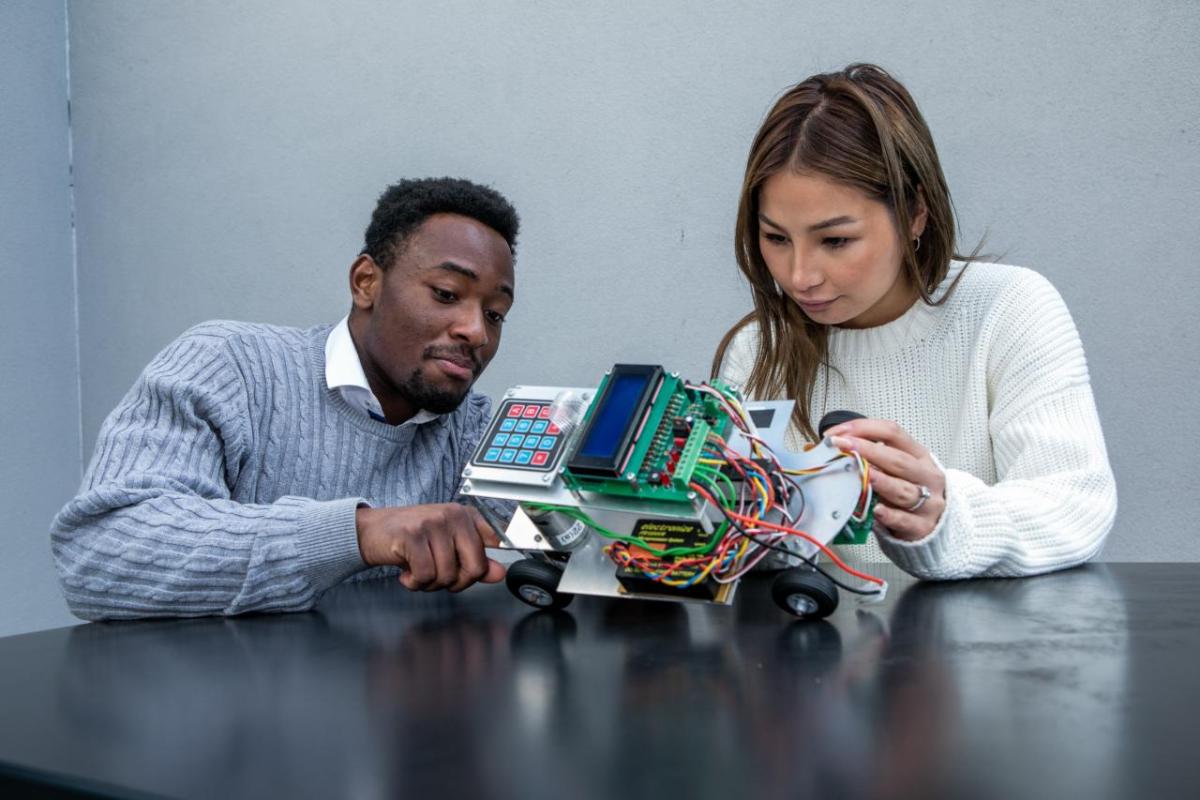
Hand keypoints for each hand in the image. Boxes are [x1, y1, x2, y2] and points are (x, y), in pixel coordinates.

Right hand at [356, 504, 506, 591]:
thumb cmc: (411, 539)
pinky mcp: (412, 535)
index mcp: (466, 515)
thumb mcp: (446, 547)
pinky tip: (407, 574)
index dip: (489, 564)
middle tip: (439, 579)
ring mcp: (433, 523)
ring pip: (448, 575)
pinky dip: (415, 583)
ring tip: (419, 572)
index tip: (480, 571)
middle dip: (457, 583)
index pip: (497, 541)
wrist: (371, 531)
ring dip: (431, 584)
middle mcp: (453, 515)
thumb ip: (475, 560)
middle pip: (475, 567)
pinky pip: (425, 575)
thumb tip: (499, 573)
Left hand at [825, 418, 945, 541]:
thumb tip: (823, 449)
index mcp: (918, 455)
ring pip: (903, 490)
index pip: (893, 433)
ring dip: (881, 481)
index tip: (838, 434)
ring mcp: (928, 502)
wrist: (933, 523)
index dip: (864, 429)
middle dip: (867, 451)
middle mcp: (926, 475)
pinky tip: (877, 510)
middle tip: (842, 447)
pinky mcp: (922, 526)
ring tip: (864, 475)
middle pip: (898, 460)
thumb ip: (867, 458)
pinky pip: (904, 520)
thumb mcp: (894, 469)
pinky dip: (890, 515)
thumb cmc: (908, 490)